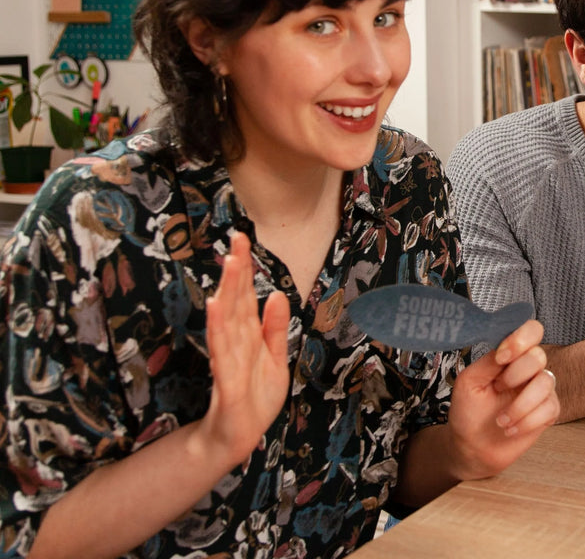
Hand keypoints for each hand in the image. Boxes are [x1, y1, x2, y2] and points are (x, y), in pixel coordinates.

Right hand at [200, 231, 290, 465]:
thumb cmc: (255, 398)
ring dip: (228, 289)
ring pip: (228, 318)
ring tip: (229, 262)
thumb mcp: (274, 358)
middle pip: (235, 300)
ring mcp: (229, 359)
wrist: (240, 438)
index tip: (243, 239)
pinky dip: (219, 328)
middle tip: (237, 238)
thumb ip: (275, 327)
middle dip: (236, 270)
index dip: (244, 269)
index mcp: (247, 335)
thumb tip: (276, 294)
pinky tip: (216, 306)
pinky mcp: (227, 380)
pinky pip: (223, 350)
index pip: (244, 295)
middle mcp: (235, 342)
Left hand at [446, 319, 558, 480]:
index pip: (531, 331)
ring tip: (501, 420)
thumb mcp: (469, 382)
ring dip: (520, 405)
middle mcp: (529, 369)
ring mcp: (541, 389)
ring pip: (546, 382)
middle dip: (515, 375)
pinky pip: (549, 408)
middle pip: (538, 355)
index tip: (501, 358)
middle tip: (497, 389)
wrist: (472, 447)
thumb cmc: (468, 411)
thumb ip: (487, 362)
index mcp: (511, 356)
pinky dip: (526, 421)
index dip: (520, 340)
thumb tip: (504, 349)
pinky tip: (510, 429)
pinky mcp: (548, 411)